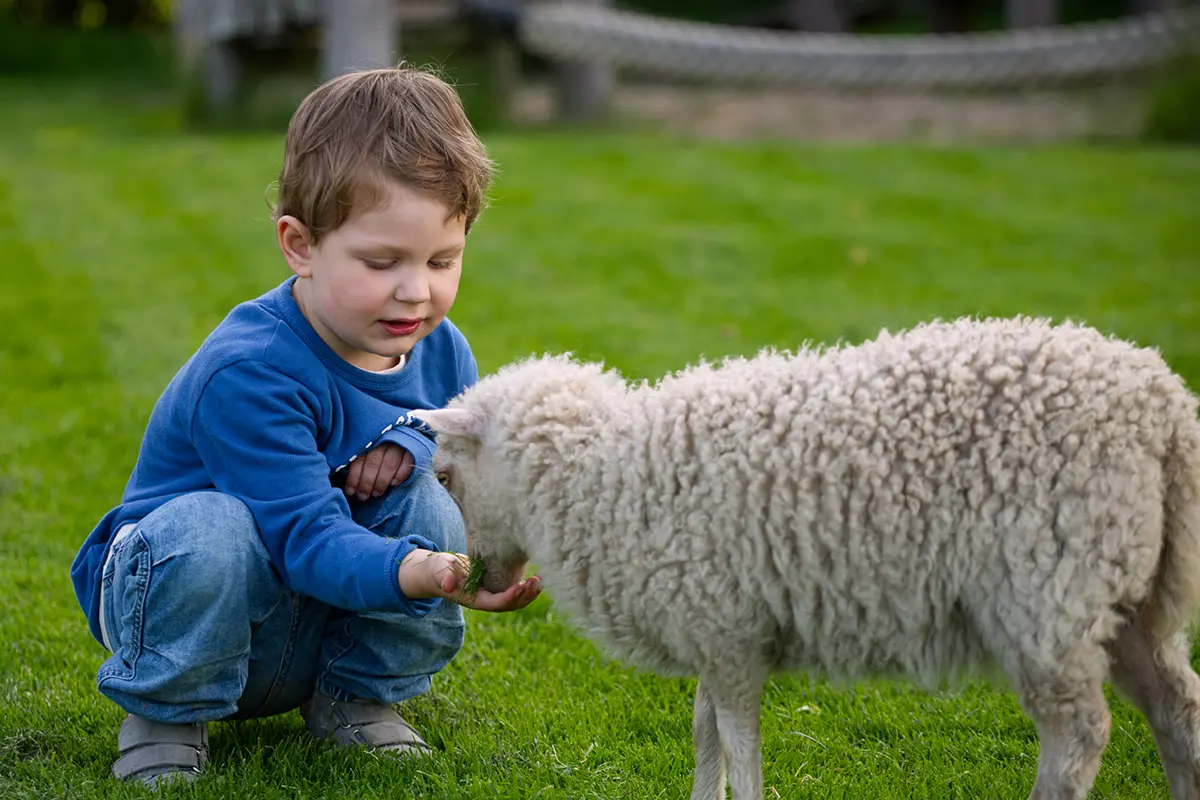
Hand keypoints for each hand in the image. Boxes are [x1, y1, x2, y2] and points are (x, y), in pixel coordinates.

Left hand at [345, 443, 412, 501]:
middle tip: (362, 496)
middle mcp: (384, 439)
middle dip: (366, 483)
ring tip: (376, 494)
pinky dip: (399, 475)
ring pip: (389, 465)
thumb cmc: (379, 450)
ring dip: (381, 482)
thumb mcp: (367, 450)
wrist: (405, 436)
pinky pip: (407, 464)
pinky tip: (393, 484)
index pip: (359, 458)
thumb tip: (349, 482)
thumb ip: (360, 462)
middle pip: (373, 462)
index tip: (350, 491)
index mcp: (369, 439)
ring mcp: (400, 443)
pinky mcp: (413, 449)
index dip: (354, 477)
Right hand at [398, 549, 541, 612]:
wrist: (439, 570)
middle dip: (524, 596)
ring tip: (541, 580)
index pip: (495, 603)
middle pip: (509, 605)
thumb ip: (442, 576)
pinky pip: (515, 590)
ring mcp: (492, 594)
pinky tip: (538, 576)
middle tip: (536, 582)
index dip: (509, 597)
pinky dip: (527, 586)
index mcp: (473, 600)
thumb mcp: (438, 570)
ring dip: (529, 593)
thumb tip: (448, 584)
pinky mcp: (497, 586)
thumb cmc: (438, 569)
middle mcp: (485, 600)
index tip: (521, 585)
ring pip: (515, 600)